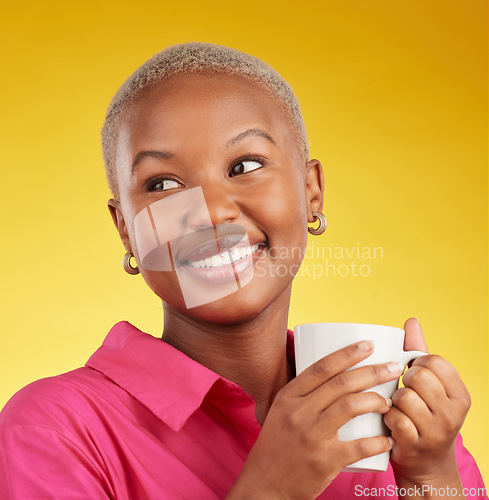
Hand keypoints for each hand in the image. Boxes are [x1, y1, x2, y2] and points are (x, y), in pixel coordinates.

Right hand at [227, 341, 401, 499]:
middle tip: (393, 368)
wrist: (264, 485)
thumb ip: (301, 396)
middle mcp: (299, 411)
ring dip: (376, 400)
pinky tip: (388, 439)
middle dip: (372, 371)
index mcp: (288, 396)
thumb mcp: (280, 413)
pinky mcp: (324, 460)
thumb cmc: (275, 447)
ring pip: (351, 406)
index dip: (348, 353)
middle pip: (342, 383)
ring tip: (388, 402)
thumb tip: (331, 378)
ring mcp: (312, 436)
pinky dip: (378, 441)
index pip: (322, 367)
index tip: (369, 345)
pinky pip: (359, 446)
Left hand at [384, 318, 470, 486]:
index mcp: (460, 394)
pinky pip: (394, 417)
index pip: (435, 361)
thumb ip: (419, 352)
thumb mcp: (429, 385)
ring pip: (404, 397)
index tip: (413, 373)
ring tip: (397, 408)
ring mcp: (436, 432)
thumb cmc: (423, 414)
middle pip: (418, 377)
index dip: (417, 363)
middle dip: (404, 381)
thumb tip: (411, 321)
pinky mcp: (416, 445)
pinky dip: (387, 417)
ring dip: (393, 400)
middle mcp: (454, 413)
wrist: (426, 464)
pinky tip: (391, 422)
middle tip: (404, 391)